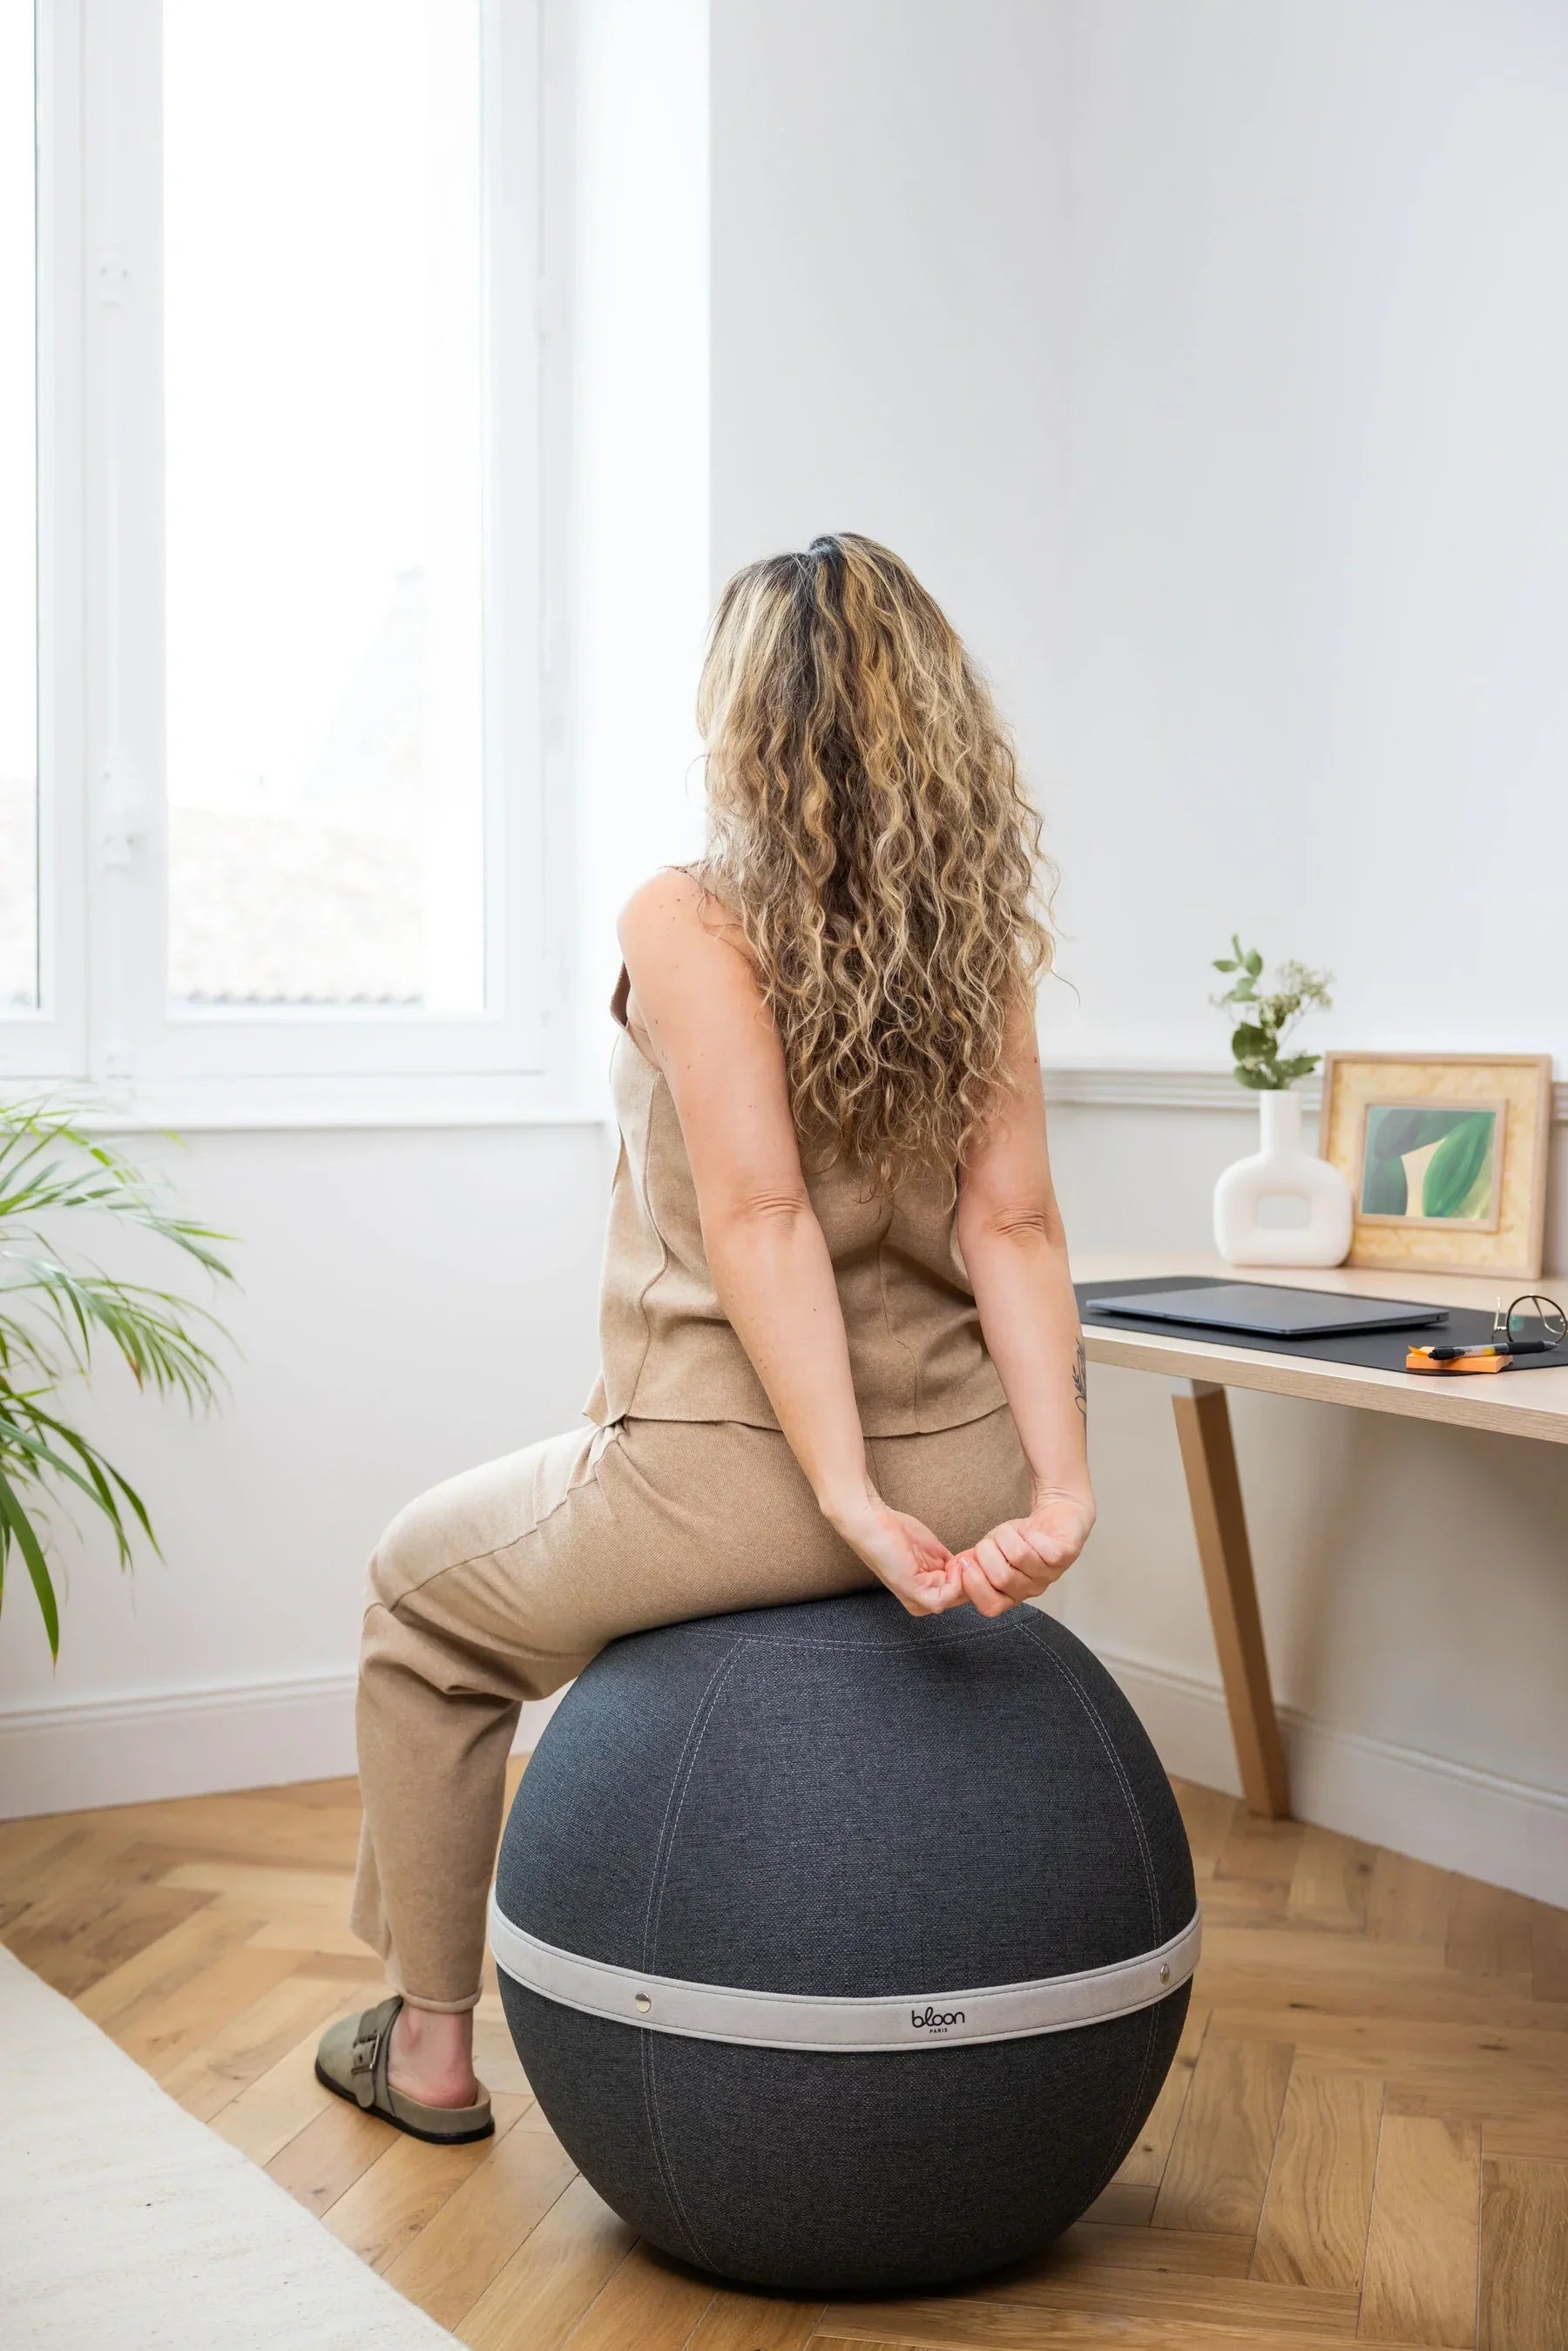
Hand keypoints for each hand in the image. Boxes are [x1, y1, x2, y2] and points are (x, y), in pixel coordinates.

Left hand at [824, 1490, 963, 1615]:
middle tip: (969, 1559)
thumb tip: (972, 1569)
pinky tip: (951, 1564)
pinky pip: (946, 1597)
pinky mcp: (914, 1593)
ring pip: (957, 1599)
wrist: (872, 1521)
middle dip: (972, 1578)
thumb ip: (951, 1566)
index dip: (973, 1578)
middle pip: (962, 1598)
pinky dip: (955, 1579)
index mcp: (924, 1594)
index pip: (961, 1595)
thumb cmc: (897, 1533)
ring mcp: (917, 1600)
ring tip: (958, 1560)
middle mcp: (921, 1603)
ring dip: (965, 1577)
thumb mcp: (934, 1553)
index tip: (972, 1560)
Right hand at [954, 1489, 1094, 1617]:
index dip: (974, 1585)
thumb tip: (950, 1571)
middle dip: (987, 1552)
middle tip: (989, 1541)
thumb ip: (969, 1564)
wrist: (1052, 1516)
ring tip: (1008, 1532)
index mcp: (1010, 1595)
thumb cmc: (1017, 1538)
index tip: (965, 1563)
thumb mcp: (988, 1551)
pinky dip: (1027, 1532)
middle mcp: (1031, 1590)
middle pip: (1002, 1578)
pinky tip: (1028, 1530)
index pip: (991, 1607)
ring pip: (1019, 1557)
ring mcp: (1050, 1574)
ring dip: (1005, 1537)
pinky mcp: (1065, 1556)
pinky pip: (1039, 1546)